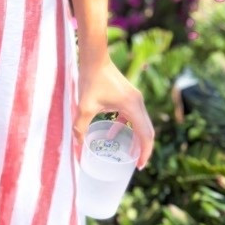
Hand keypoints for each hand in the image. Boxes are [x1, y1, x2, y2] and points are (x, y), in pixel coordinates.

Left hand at [73, 49, 154, 168]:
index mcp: (132, 107)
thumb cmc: (91, 80)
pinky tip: (111, 133)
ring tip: (127, 153)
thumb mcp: (85, 107)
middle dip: (143, 149)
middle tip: (135, 164)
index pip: (145, 134)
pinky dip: (126, 127)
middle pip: (147, 131)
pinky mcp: (128, 96)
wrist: (95, 58)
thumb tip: (77, 147)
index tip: (139, 166)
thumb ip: (81, 128)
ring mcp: (135, 99)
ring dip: (136, 139)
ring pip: (141, 124)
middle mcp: (138, 103)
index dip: (144, 152)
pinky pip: (132, 116)